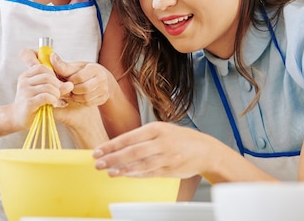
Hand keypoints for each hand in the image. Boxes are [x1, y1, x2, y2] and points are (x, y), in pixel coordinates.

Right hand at [14, 49, 72, 130]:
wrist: (18, 119)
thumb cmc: (33, 103)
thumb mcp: (43, 91)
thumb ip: (56, 85)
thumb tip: (70, 85)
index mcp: (26, 76)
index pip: (42, 68)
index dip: (53, 75)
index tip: (55, 85)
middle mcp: (24, 82)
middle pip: (47, 77)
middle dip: (57, 85)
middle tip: (59, 94)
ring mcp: (25, 92)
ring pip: (48, 86)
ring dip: (56, 94)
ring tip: (56, 100)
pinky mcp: (28, 103)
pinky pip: (46, 97)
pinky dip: (53, 100)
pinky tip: (53, 104)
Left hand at [50, 52, 116, 107]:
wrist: (99, 79)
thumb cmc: (83, 72)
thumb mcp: (74, 67)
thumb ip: (63, 65)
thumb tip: (52, 56)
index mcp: (94, 68)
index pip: (79, 77)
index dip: (70, 81)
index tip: (68, 80)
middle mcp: (102, 78)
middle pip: (84, 88)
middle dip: (73, 90)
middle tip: (69, 88)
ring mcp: (104, 89)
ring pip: (86, 98)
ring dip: (76, 97)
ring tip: (73, 92)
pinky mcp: (103, 98)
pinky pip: (89, 103)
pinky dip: (81, 101)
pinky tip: (79, 96)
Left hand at [92, 121, 213, 177]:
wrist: (205, 150)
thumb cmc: (182, 139)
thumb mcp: (164, 130)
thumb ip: (144, 137)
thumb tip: (119, 146)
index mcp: (158, 128)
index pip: (129, 137)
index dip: (112, 145)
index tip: (98, 151)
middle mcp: (162, 142)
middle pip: (132, 151)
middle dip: (113, 158)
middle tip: (98, 163)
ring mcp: (166, 157)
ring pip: (140, 164)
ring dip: (122, 169)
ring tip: (109, 172)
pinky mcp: (170, 170)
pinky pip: (149, 173)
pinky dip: (136, 175)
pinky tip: (125, 175)